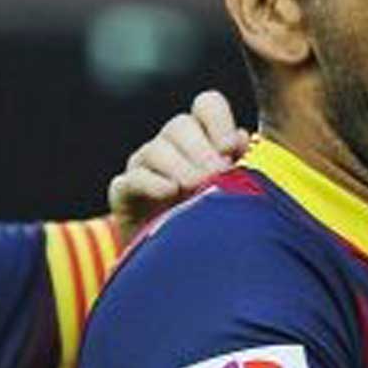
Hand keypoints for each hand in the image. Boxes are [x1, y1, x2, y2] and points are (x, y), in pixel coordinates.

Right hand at [106, 89, 247, 238]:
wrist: (182, 261)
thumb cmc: (216, 222)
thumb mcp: (237, 192)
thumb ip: (244, 163)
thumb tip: (243, 139)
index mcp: (202, 138)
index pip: (207, 106)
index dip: (220, 121)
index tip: (231, 150)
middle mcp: (170, 146)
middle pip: (180, 125)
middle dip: (202, 150)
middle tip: (218, 175)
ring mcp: (144, 166)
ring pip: (156, 149)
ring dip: (180, 167)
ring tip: (197, 188)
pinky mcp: (123, 193)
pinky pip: (131, 179)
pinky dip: (151, 183)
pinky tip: (170, 193)